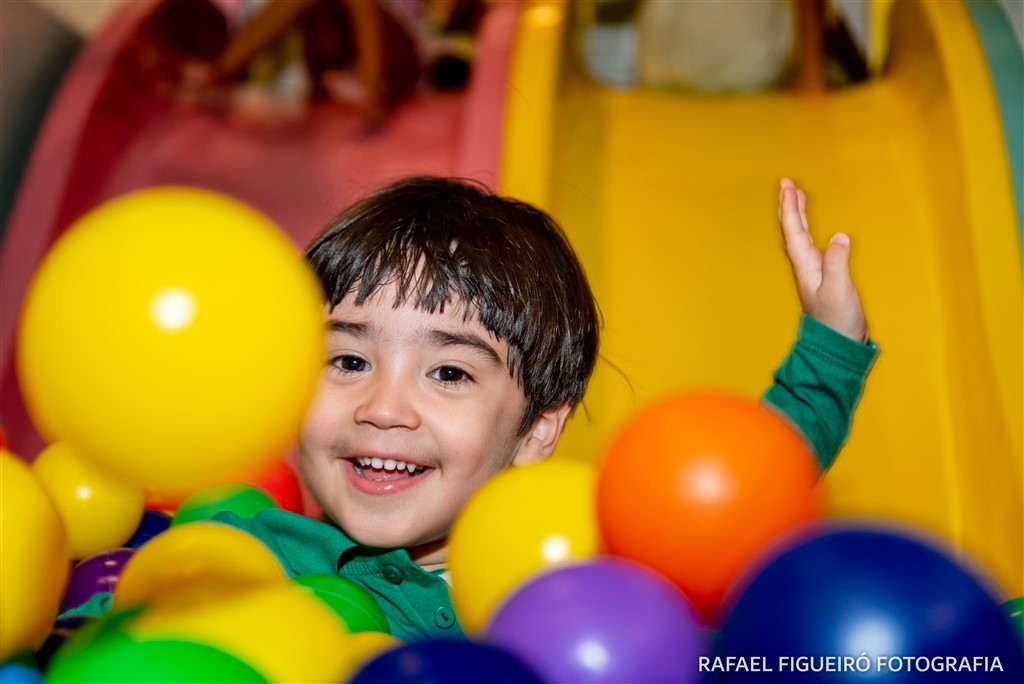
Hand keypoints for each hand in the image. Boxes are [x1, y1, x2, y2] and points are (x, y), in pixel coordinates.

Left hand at [778, 178, 868, 342]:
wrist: (839, 346)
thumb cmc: (837, 321)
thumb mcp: (839, 290)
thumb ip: (838, 262)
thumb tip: (839, 237)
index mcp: (806, 267)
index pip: (794, 231)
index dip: (790, 208)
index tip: (787, 187)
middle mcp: (806, 267)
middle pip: (794, 231)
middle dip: (790, 207)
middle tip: (787, 184)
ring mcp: (814, 272)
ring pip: (802, 237)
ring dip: (799, 216)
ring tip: (797, 197)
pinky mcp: (825, 278)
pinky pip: (813, 246)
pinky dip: (811, 231)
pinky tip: (815, 228)